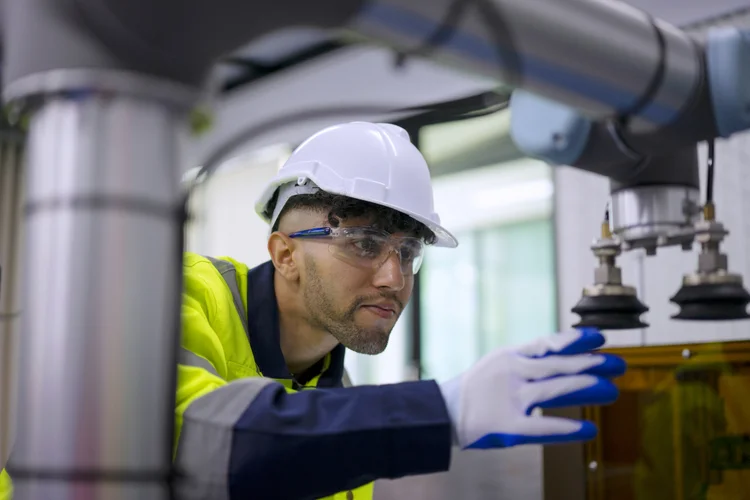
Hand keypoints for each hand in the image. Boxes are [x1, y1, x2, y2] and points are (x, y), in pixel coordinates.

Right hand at [438, 327, 624, 448]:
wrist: (444, 412)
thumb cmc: (477, 389)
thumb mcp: (501, 363)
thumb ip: (531, 358)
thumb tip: (565, 353)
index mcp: (510, 356)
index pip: (548, 344)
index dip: (575, 340)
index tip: (600, 337)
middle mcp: (512, 373)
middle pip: (557, 366)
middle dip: (590, 364)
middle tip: (619, 364)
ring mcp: (510, 399)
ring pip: (553, 390)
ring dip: (584, 388)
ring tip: (610, 389)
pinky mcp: (507, 426)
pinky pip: (541, 426)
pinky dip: (566, 429)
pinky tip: (588, 430)